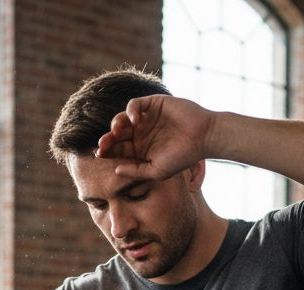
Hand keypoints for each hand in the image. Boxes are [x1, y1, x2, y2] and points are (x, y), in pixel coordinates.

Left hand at [95, 95, 216, 179]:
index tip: (99, 154)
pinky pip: (135, 104)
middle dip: (108, 139)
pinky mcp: (154, 103)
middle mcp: (142, 133)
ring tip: (117, 131)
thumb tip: (115, 169)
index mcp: (141, 149)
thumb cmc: (183, 157)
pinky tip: (134, 120)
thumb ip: (136, 171)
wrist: (204, 137)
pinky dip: (130, 110)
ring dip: (116, 124)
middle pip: (117, 134)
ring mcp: (147, 118)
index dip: (107, 151)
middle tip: (102, 144)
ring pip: (122, 118)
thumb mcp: (156, 171)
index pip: (118, 149)